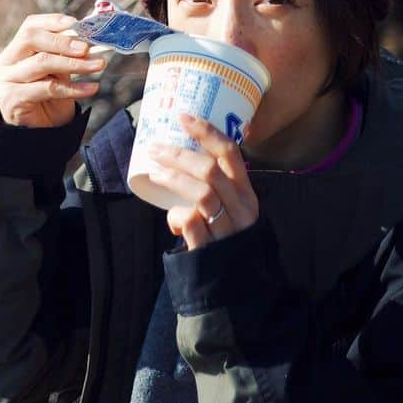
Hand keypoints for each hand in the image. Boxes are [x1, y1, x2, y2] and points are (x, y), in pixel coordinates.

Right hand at [0, 13, 106, 127]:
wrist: (41, 135)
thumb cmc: (50, 99)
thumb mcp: (58, 71)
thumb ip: (66, 53)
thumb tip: (88, 35)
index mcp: (12, 52)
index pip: (30, 26)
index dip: (53, 22)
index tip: (77, 24)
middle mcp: (3, 64)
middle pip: (31, 39)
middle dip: (62, 41)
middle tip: (87, 47)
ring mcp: (3, 81)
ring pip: (41, 63)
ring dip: (74, 63)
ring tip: (98, 65)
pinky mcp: (11, 99)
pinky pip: (47, 88)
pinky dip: (74, 88)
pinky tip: (92, 88)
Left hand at [148, 112, 258, 248]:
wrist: (235, 285)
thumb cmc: (228, 239)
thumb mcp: (234, 210)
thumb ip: (218, 188)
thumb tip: (185, 156)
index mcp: (247, 194)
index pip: (230, 153)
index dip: (206, 132)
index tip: (183, 118)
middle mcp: (242, 209)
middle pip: (210, 171)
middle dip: (179, 155)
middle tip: (156, 149)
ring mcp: (228, 229)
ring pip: (201, 194)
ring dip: (174, 179)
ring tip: (155, 173)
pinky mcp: (211, 248)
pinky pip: (191, 223)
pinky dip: (177, 218)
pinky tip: (173, 220)